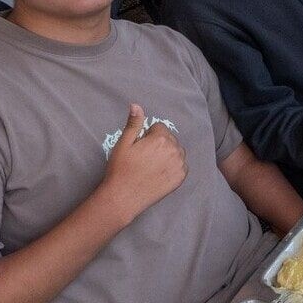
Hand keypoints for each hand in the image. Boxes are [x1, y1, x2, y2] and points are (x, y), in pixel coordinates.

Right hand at [99, 104, 187, 219]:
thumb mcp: (123, 143)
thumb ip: (133, 123)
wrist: (124, 197)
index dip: (148, 136)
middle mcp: (174, 150)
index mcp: (161, 139)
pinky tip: (160, 173)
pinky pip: (181, 165)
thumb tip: (136, 105)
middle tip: (144, 157)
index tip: (140, 147)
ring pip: (176, 151)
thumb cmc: (121, 169)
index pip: (159, 128)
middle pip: (169, 138)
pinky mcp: (180, 178)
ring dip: (168, 154)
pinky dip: (173, 166)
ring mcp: (179, 165)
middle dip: (159, 143)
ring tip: (152, 165)